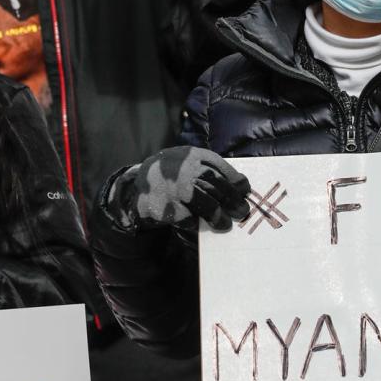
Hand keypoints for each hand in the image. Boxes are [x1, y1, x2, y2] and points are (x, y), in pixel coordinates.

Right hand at [122, 145, 250, 231]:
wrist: (135, 187)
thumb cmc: (169, 176)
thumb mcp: (185, 164)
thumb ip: (206, 170)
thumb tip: (237, 188)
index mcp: (190, 155)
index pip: (218, 165)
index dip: (234, 179)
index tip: (245, 190)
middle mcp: (182, 169)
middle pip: (214, 183)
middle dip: (231, 198)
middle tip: (242, 211)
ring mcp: (173, 187)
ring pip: (203, 201)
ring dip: (217, 214)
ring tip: (225, 224)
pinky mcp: (165, 207)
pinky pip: (187, 217)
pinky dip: (195, 223)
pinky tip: (200, 225)